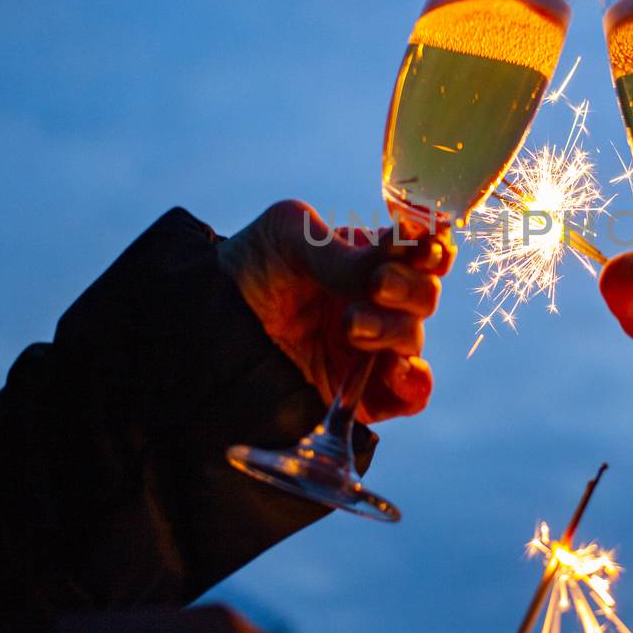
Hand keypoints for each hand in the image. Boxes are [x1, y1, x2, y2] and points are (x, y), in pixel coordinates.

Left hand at [219, 200, 453, 423]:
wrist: (200, 329)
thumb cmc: (245, 268)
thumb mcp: (287, 235)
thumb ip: (342, 251)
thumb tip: (390, 268)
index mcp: (366, 260)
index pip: (421, 253)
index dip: (433, 249)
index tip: (426, 246)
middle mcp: (375, 304)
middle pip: (424, 296)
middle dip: (408, 288)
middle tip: (375, 287)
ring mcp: (370, 351)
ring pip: (413, 340)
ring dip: (394, 330)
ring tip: (350, 325)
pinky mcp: (363, 397)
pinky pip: (410, 396)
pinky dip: (414, 382)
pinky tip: (396, 369)